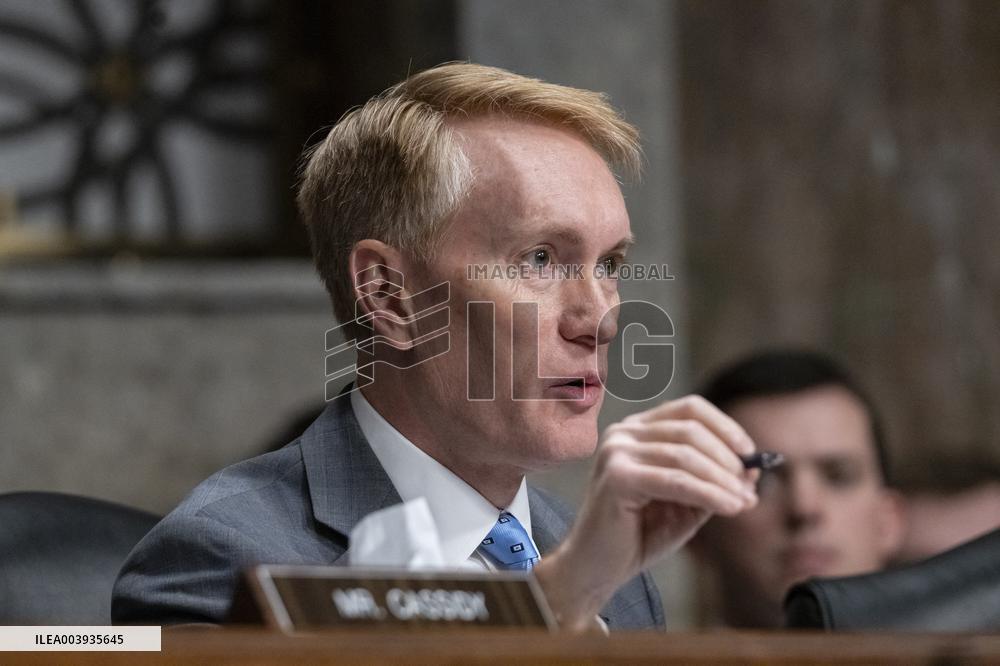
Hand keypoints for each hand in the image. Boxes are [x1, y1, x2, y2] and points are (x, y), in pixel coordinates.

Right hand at [533, 395, 758, 630]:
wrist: (596, 568)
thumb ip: (710, 481)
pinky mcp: (617, 476)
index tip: (750, 453)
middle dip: (729, 460)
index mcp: (636, 429)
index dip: (726, 427)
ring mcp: (616, 452)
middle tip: (750, 488)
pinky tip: (729, 508)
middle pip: (691, 430)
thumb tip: (750, 469)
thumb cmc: (637, 534)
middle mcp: (623, 433)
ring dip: (723, 480)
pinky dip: (709, 494)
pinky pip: (676, 480)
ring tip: (744, 502)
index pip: (689, 409)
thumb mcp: (683, 501)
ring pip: (686, 455)